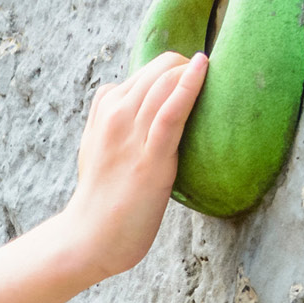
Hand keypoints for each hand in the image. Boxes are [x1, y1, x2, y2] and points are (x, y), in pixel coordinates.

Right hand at [60, 51, 208, 280]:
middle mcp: (115, 115)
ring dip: (190, 70)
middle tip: (209, 79)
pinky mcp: (150, 157)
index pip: (143, 74)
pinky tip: (203, 67)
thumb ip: (109, 123)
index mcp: (104, 111)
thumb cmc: (100, 198)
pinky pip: (171, 111)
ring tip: (214, 70)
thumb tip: (124, 100)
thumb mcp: (97, 148)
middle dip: (184, 66)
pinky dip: (188, 85)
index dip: (170, 72)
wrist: (89, 237)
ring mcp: (131, 134)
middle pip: (156, 70)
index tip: (192, 80)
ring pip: (163, 83)